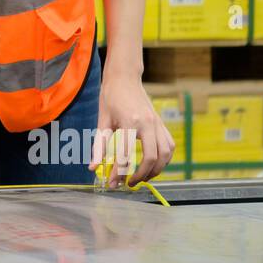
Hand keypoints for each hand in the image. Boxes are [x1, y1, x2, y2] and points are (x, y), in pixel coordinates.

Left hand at [87, 66, 174, 188]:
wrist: (125, 78)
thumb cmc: (111, 97)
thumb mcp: (102, 121)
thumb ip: (99, 146)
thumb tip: (93, 167)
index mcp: (130, 122)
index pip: (126, 155)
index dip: (119, 173)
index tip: (113, 184)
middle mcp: (148, 124)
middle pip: (151, 158)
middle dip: (141, 175)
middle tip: (129, 184)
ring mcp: (158, 123)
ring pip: (165, 154)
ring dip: (156, 170)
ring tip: (142, 177)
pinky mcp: (162, 123)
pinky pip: (169, 145)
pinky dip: (164, 159)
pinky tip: (153, 164)